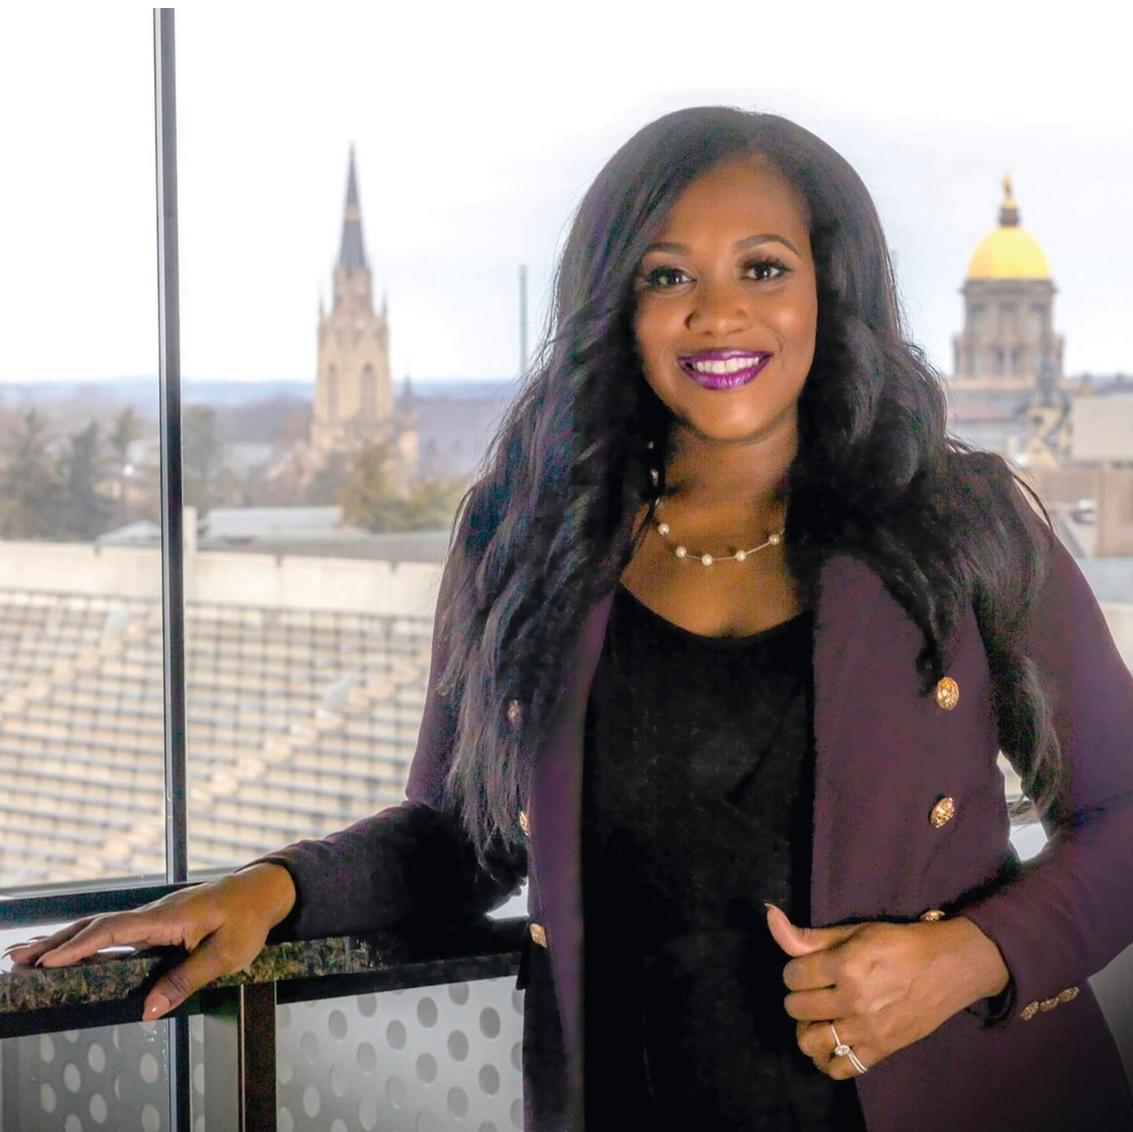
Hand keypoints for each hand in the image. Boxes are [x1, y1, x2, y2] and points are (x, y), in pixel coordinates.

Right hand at [5, 864, 295, 1020]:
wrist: (263, 891)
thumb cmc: (248, 920)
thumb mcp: (225, 955)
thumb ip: (185, 980)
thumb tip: (148, 1010)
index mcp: (168, 917)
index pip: (114, 929)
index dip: (80, 945)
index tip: (48, 961)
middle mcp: (154, 914)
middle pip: (97, 927)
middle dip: (56, 942)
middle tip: (16, 959)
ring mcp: (154, 918)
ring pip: (102, 928)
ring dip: (65, 941)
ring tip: (27, 957)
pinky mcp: (158, 924)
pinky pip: (116, 932)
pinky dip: (87, 941)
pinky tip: (70, 952)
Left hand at [765, 903, 1008, 1078]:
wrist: (949, 967)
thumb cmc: (899, 943)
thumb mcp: (854, 931)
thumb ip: (809, 935)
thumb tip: (770, 917)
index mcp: (845, 965)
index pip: (792, 975)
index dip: (795, 969)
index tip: (809, 967)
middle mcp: (853, 1000)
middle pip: (796, 1007)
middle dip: (799, 996)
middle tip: (815, 989)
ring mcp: (866, 1030)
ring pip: (809, 1042)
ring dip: (807, 1028)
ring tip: (819, 1016)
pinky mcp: (881, 1050)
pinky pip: (839, 1068)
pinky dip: (828, 1060)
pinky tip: (832, 1043)